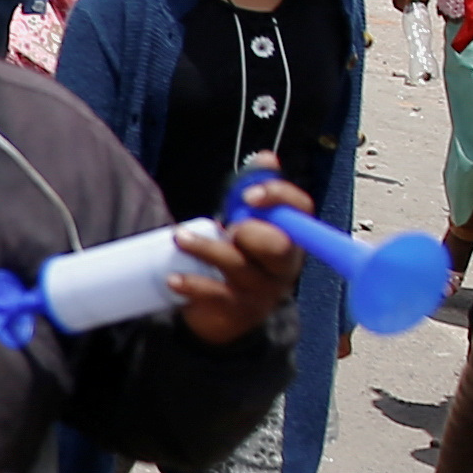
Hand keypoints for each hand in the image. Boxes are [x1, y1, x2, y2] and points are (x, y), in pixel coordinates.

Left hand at [169, 198, 301, 345]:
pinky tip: (172, 279)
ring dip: (206, 249)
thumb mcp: (248, 223)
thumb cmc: (241, 258)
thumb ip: (254, 192)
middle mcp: (283, 265)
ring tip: (180, 238)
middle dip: (250, 232)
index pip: (300, 210)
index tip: (249, 194)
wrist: (228, 314)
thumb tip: (266, 158)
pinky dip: (191, 284)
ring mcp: (261, 291)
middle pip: (278, 245)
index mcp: (292, 236)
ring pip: (238, 266)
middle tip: (228, 226)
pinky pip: (215, 295)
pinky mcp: (236, 311)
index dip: (279, 197)